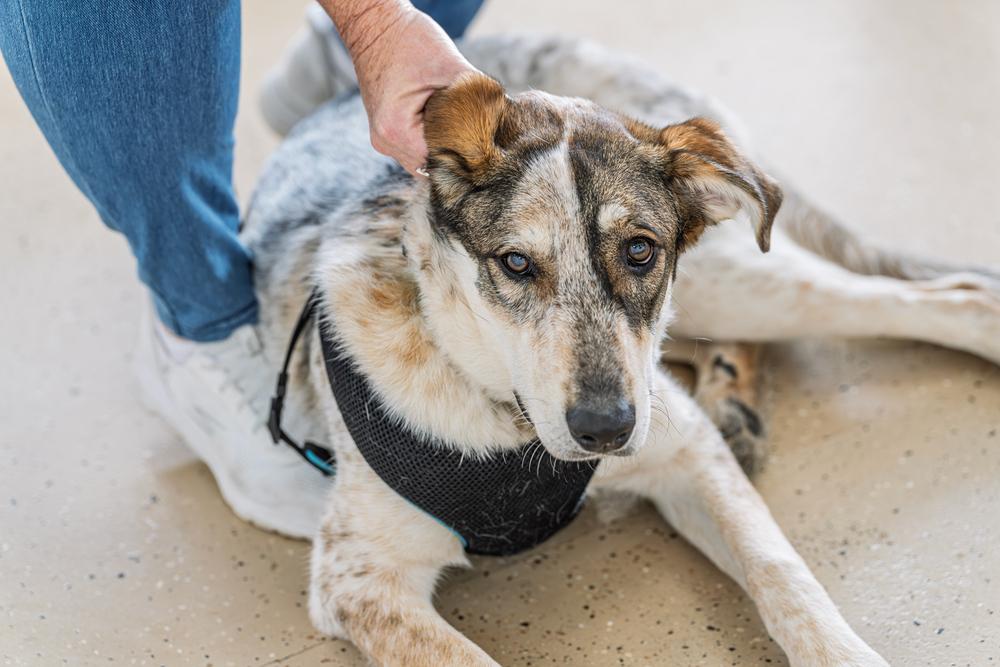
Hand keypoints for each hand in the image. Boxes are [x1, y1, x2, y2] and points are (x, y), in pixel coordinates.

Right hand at [320, 1, 479, 175]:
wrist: (375, 25)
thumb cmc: (410, 40)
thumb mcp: (452, 68)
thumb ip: (479, 98)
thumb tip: (508, 119)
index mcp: (397, 131)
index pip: (442, 160)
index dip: (468, 154)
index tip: (491, 146)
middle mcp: (386, 142)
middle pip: (432, 167)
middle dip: (458, 153)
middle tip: (486, 139)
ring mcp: (383, 139)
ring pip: (424, 161)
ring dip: (445, 147)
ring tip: (467, 130)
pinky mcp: (387, 131)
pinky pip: (416, 148)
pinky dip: (433, 140)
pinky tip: (449, 124)